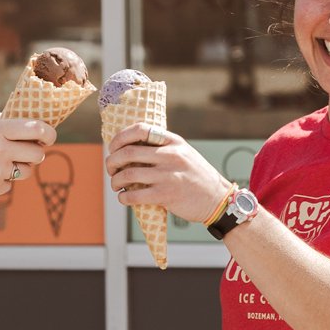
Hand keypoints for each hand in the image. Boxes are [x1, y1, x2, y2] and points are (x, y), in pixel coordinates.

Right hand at [0, 113, 55, 206]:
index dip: (49, 133)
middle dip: (37, 154)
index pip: (35, 128)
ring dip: (21, 168)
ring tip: (1, 165)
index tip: (50, 136)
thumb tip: (24, 120)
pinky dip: (1, 182)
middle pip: (37, 153)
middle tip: (30, 152)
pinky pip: (9, 185)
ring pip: (26, 171)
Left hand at [105, 124, 230, 223]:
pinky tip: (124, 198)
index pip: (140, 129)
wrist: (218, 200)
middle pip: (128, 152)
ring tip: (116, 186)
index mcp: (173, 141)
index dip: (120, 138)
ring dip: (115, 181)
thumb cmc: (197, 177)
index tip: (113, 148)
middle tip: (111, 170)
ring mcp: (168, 175)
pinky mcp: (166, 195)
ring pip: (128, 174)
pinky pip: (135, 195)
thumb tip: (131, 149)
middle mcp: (170, 155)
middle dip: (112, 162)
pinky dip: (124, 198)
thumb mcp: (184, 154)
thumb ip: (163, 149)